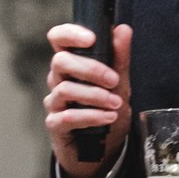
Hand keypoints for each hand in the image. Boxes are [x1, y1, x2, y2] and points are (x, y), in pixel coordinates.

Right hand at [44, 23, 133, 177]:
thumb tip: (123, 29)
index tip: (90, 38)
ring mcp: (55, 102)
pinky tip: (107, 117)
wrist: (104, 148)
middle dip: (91, 69)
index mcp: (73, 64)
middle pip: (60, 62)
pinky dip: (91, 116)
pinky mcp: (56, 124)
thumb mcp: (120, 83)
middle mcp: (59, 79)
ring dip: (94, 96)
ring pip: (64, 89)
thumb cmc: (107, 109)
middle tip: (114, 80)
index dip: (69, 34)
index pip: (58, 39)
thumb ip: (119, 58)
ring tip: (116, 104)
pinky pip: (67, 116)